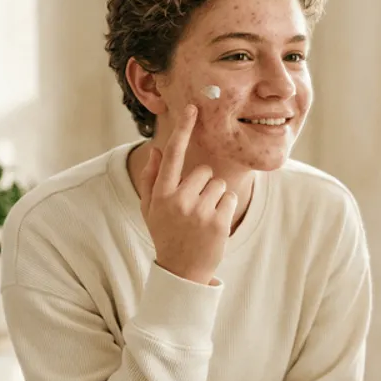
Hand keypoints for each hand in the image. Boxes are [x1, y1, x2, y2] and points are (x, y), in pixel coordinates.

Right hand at [138, 105, 237, 284]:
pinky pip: (229, 198)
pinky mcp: (218, 222)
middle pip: (203, 172)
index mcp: (161, 195)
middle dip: (202, 186)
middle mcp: (179, 200)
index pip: (173, 155)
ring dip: (214, 198)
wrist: (182, 272)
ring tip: (202, 219)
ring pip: (218, 185)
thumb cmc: (166, 234)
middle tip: (193, 210)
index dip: (183, 130)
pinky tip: (213, 226)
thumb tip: (157, 149)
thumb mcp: (151, 209)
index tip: (192, 107)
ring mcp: (199, 212)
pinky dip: (224, 209)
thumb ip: (152, 178)